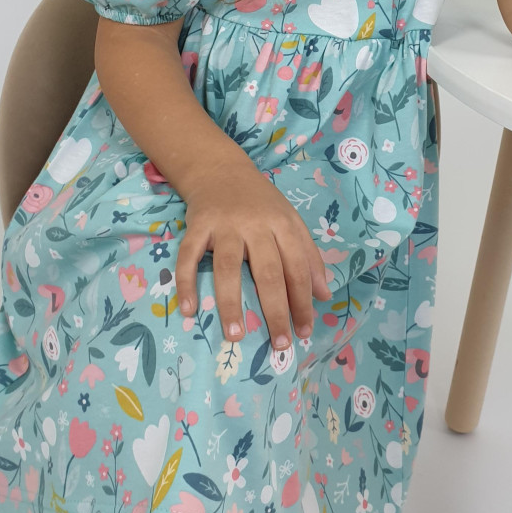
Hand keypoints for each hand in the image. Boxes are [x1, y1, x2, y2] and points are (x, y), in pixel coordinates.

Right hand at [174, 157, 331, 350]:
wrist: (221, 168)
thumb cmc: (261, 202)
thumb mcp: (291, 221)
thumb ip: (309, 257)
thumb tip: (324, 296)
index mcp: (283, 225)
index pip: (297, 267)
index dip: (303, 301)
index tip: (304, 331)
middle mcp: (255, 224)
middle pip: (268, 272)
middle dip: (275, 311)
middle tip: (280, 344)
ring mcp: (225, 225)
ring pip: (228, 267)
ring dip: (231, 303)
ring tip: (235, 336)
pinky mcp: (197, 225)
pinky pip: (189, 256)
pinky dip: (187, 282)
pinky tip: (189, 310)